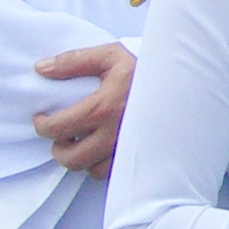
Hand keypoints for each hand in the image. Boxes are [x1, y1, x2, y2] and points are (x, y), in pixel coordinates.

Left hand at [32, 44, 136, 177]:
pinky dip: (103, 165)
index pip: (57, 128)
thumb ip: (73, 61)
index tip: (42, 119)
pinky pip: (114, 173)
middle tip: (59, 136)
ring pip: (92, 170)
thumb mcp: (111, 55)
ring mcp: (129, 148)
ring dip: (81, 158)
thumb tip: (42, 69)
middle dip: (58, 148)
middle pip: (71, 157)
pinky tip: (102, 150)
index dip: (42, 126)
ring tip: (82, 143)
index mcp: (103, 108)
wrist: (186, 81)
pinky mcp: (143, 157)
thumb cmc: (148, 66)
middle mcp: (115, 134)